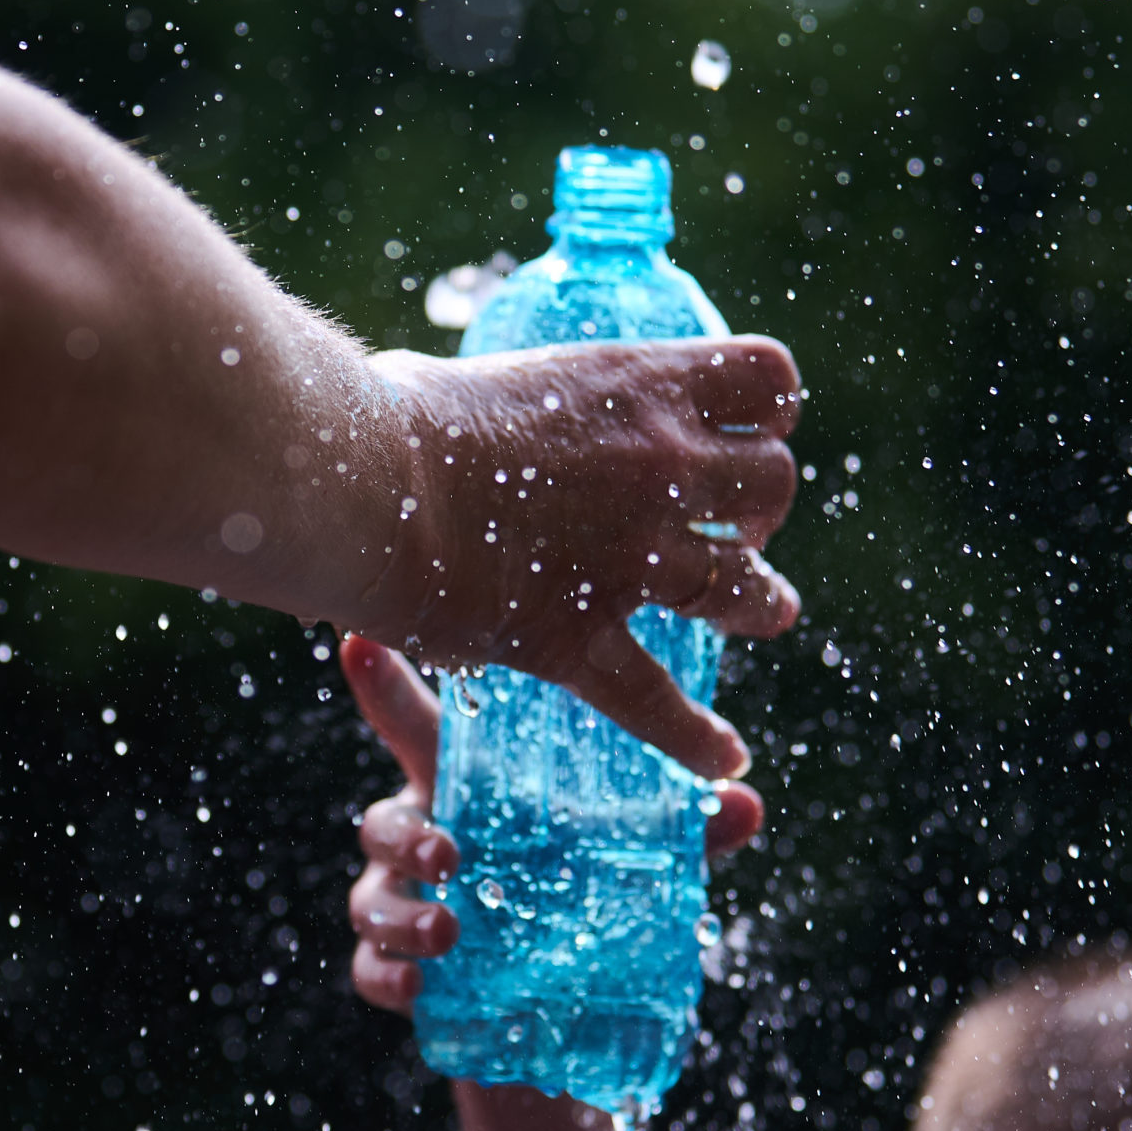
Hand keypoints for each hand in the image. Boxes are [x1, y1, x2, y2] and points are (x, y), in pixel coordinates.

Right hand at [339, 635, 764, 1015]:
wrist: (559, 1004)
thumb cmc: (583, 892)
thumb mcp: (635, 858)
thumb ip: (685, 833)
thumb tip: (745, 803)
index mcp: (469, 791)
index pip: (418, 728)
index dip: (384, 683)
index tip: (361, 638)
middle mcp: (424, 838)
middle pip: (383, 821)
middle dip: (408, 835)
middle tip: (451, 853)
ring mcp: (403, 904)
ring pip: (372, 898)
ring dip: (404, 915)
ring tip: (451, 932)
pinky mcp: (400, 971)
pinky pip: (369, 969)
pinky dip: (388, 976)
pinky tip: (420, 987)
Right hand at [359, 338, 801, 781]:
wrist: (357, 483)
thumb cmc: (391, 414)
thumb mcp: (474, 374)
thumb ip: (506, 398)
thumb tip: (458, 404)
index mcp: (639, 386)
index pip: (767, 379)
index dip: (768, 407)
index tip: (740, 428)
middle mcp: (659, 467)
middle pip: (774, 485)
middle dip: (761, 507)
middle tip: (730, 524)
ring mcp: (632, 558)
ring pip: (750, 592)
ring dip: (760, 604)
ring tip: (759, 613)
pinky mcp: (580, 635)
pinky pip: (660, 701)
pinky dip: (696, 737)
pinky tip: (723, 756)